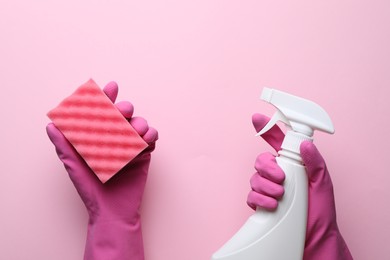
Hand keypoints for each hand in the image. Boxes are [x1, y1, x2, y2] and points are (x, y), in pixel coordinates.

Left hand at [46, 81, 157, 259]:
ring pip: (139, 124)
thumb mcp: (74, 166)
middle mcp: (114, 138)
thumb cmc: (90, 189)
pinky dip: (152, 135)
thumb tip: (51, 126)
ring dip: (141, 122)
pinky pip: (151, 139)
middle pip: (123, 115)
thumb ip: (64, 146)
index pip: (102, 113)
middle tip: (124, 111)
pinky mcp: (143, 154)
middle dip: (126, 108)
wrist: (111, 211)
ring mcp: (130, 145)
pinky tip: (148, 138)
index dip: (106, 98)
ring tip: (138, 130)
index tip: (111, 87)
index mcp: (97, 137)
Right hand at [247, 113, 351, 259]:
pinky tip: (271, 205)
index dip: (267, 129)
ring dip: (265, 186)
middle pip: (261, 160)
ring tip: (279, 196)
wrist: (314, 238)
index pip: (277, 142)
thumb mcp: (323, 184)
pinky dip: (259, 199)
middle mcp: (279, 174)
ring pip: (254, 178)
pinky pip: (251, 195)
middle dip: (268, 168)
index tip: (257, 119)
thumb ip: (315, 163)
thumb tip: (306, 145)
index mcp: (293, 165)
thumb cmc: (320, 211)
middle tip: (281, 178)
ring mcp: (268, 189)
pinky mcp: (261, 204)